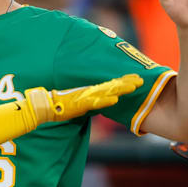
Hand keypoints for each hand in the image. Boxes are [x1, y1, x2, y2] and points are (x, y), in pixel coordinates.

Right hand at [26, 74, 143, 123]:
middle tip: (142, 79)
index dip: (124, 81)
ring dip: (121, 89)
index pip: (111, 85)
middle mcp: (90, 92)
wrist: (45, 107)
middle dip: (127, 82)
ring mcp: (86, 97)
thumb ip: (91, 102)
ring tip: (134, 86)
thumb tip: (102, 103)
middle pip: (112, 86)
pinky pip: (95, 103)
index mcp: (91, 92)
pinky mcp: (80, 104)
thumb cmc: (60, 107)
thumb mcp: (79, 105)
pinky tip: (115, 100)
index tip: (137, 78)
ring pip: (107, 92)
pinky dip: (105, 101)